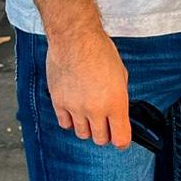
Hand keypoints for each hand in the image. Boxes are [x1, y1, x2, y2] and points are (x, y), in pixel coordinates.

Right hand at [45, 24, 131, 148]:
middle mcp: (96, 109)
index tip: (121, 140)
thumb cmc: (100, 51)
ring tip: (88, 114)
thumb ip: (119, 97)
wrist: (75, 39)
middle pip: (100, 139)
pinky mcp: (59, 102)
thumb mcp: (121, 75)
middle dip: (104, 134)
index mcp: (116, 103)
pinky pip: (65, 123)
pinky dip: (70, 120)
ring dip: (87, 128)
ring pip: (82, 133)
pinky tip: (74, 110)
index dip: (122, 142)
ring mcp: (76, 107)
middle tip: (105, 124)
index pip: (120, 139)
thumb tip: (118, 112)